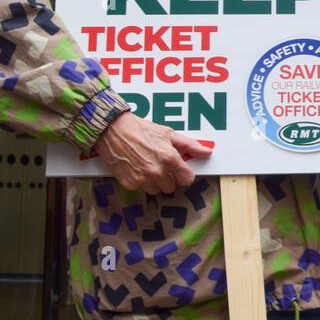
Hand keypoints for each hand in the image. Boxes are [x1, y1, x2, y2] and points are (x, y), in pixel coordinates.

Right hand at [93, 112, 211, 194]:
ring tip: (147, 165)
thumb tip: (207, 152)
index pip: (187, 180)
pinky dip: (140, 181)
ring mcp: (142, 179)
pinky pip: (141, 189)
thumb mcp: (168, 134)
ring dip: (154, 181)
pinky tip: (136, 168)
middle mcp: (157, 171)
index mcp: (169, 158)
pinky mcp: (129, 184)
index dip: (184, 175)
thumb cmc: (141, 130)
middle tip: (160, 164)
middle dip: (169, 177)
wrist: (112, 130)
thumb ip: (189, 145)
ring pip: (157, 190)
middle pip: (172, 187)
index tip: (180, 170)